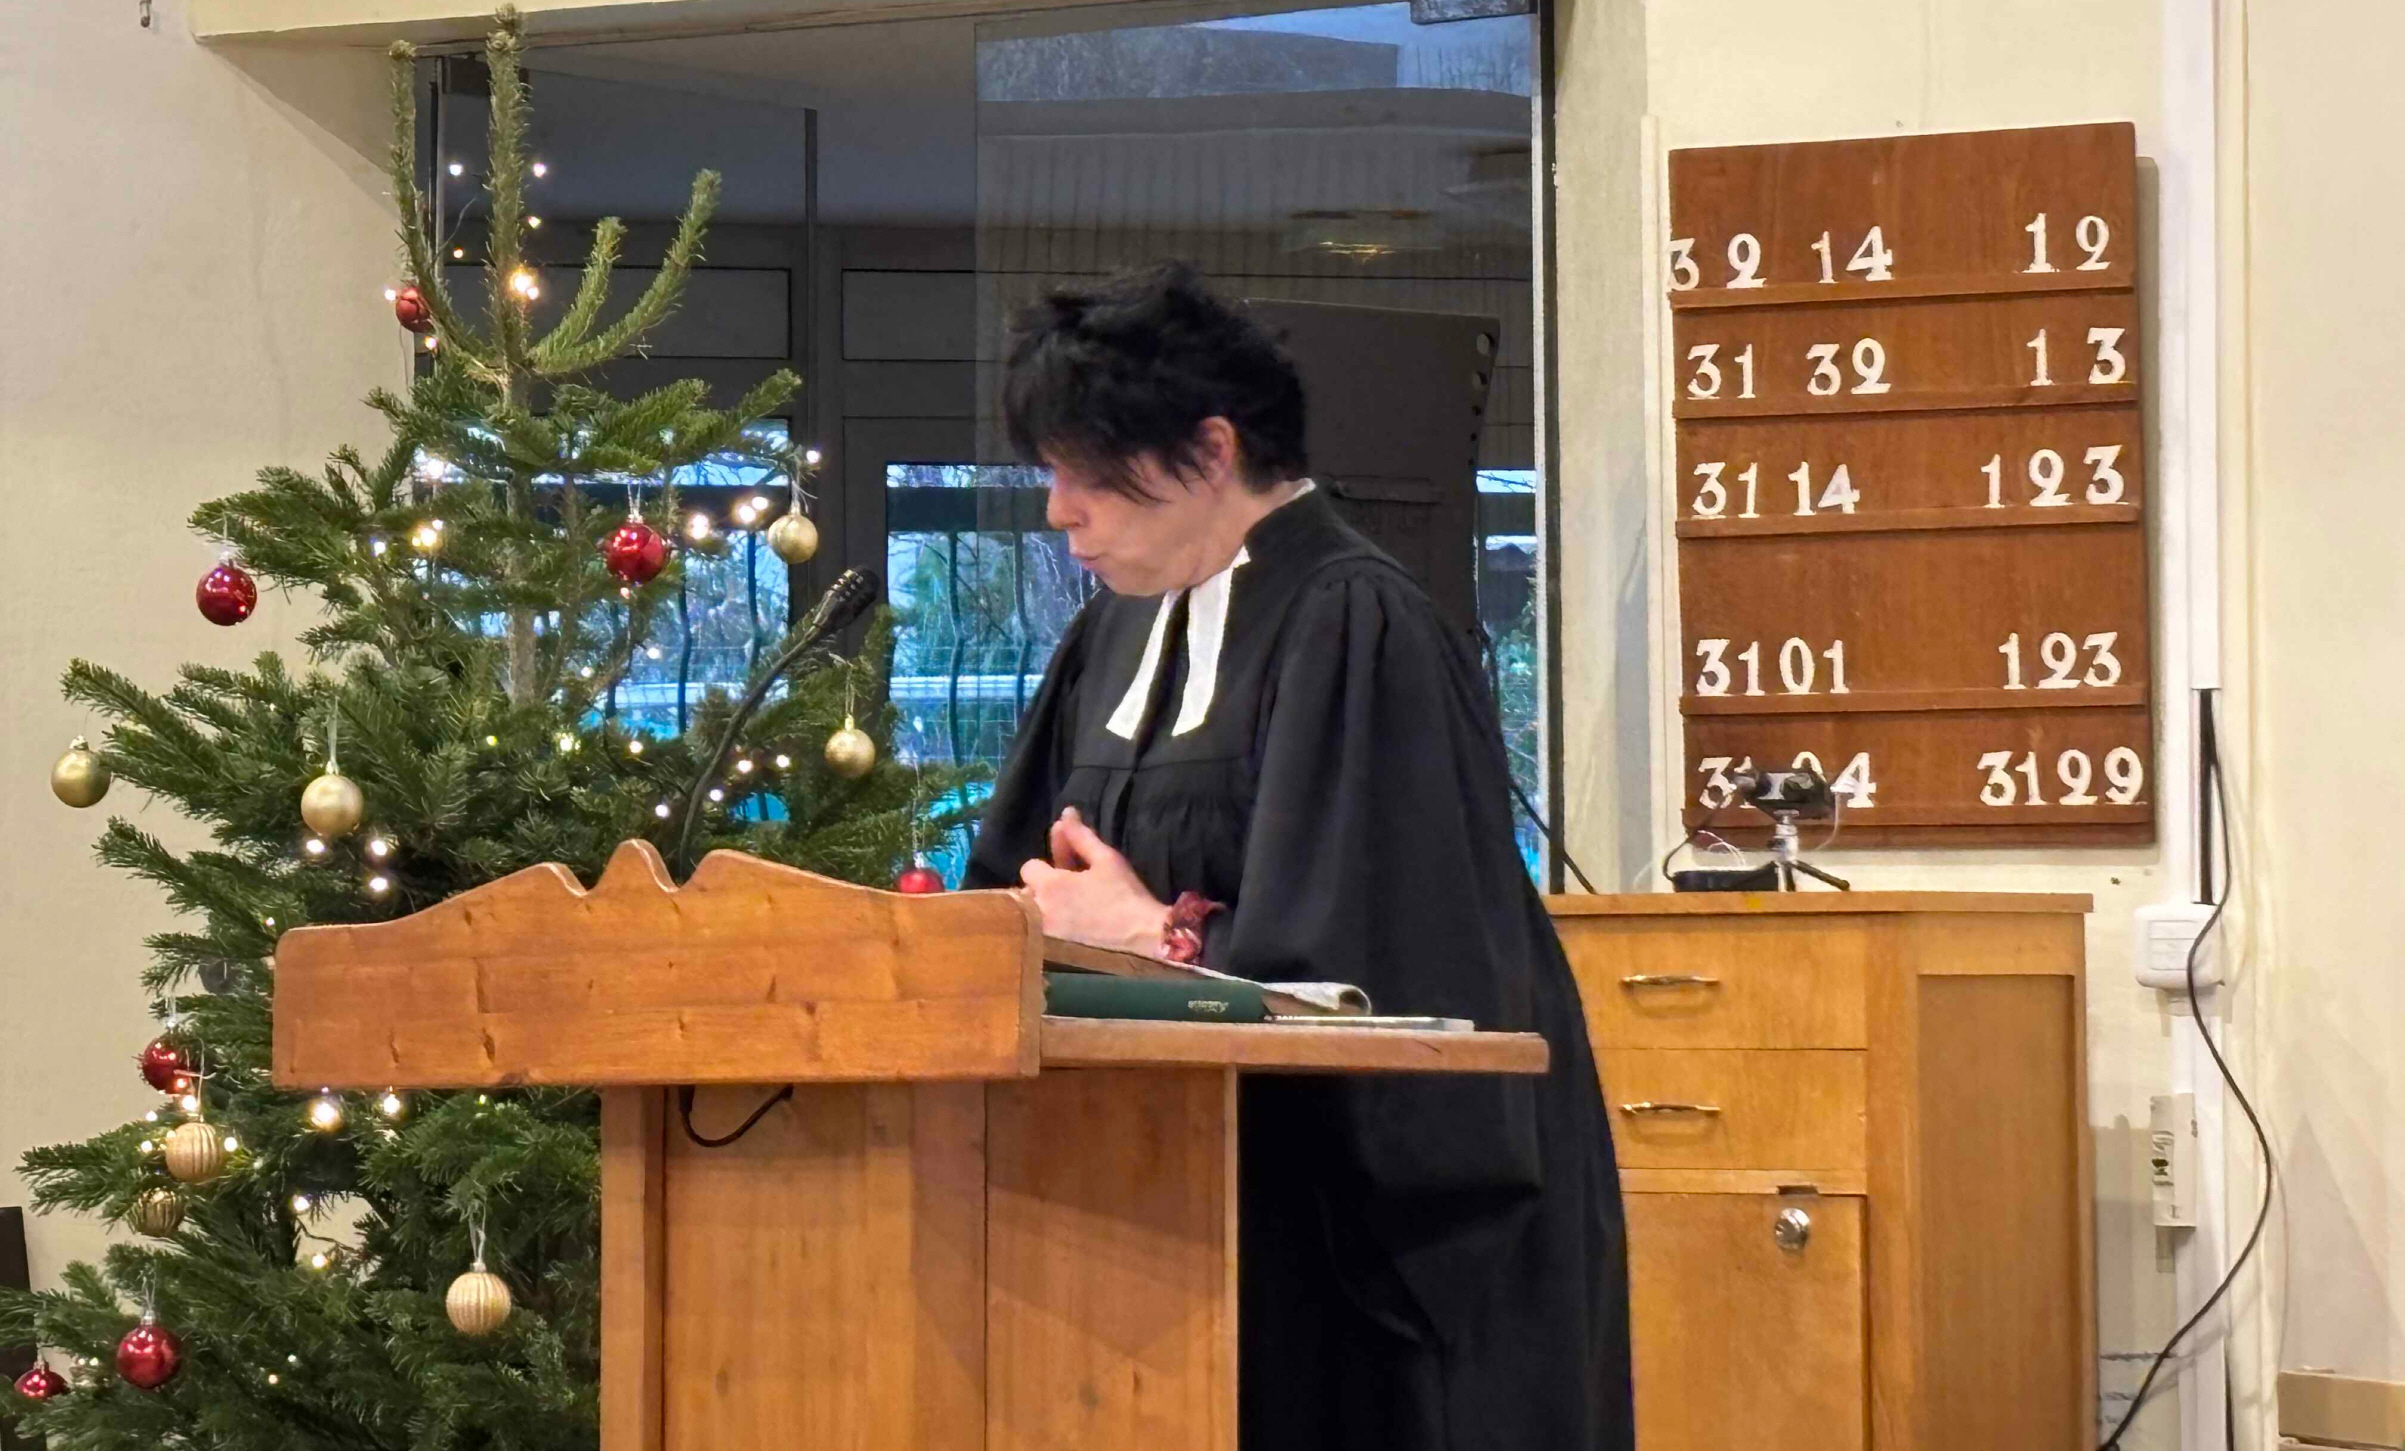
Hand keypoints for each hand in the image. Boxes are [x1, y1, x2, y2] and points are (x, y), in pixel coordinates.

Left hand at [1019, 808, 1169, 954]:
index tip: (1066, 874)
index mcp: (1049, 885)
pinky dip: (1045, 932)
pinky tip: (1067, 931)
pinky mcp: (1049, 956)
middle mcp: (1038, 911)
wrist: (1144, 940)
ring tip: (1069, 914)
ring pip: (1029, 917)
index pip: (1029, 867)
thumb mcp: (1106, 860)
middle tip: (1069, 895)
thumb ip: (1081, 836)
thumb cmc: (1125, 897)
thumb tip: (1066, 812)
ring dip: (1041, 911)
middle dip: (1041, 890)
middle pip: (1025, 893)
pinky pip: (1036, 938)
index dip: (1047, 867)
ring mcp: (1042, 937)